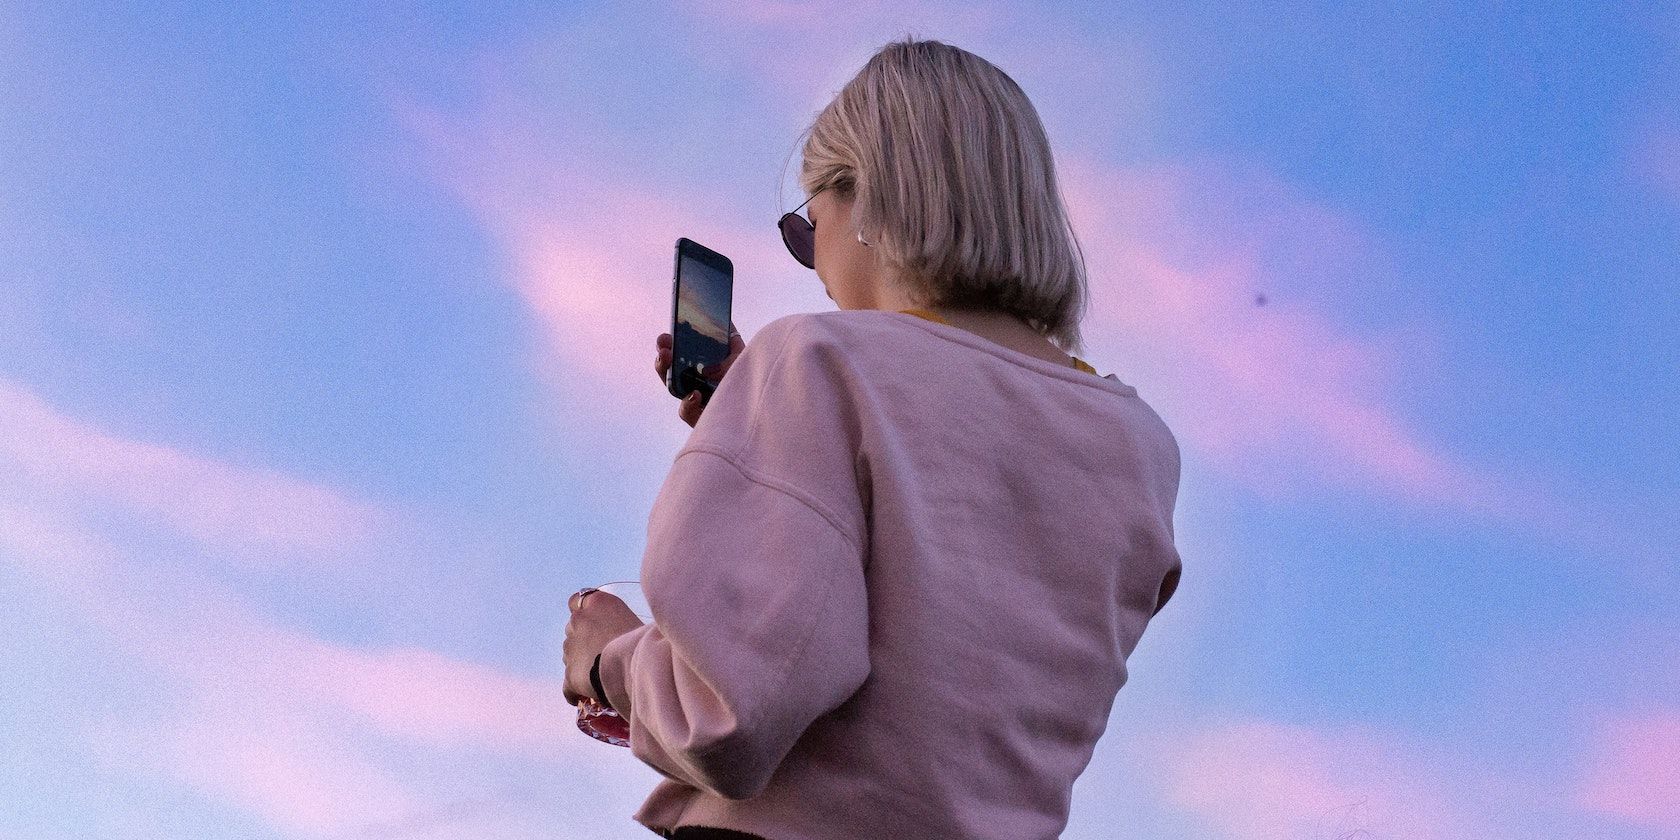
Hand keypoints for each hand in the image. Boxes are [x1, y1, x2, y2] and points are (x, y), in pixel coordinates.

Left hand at [563, 590, 646, 706]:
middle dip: (583, 638)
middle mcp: (579, 621)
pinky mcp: (569, 673)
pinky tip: (583, 695)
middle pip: (573, 627)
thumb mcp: (632, 617)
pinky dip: (574, 690)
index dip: (582, 611)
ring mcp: (571, 647)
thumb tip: (618, 628)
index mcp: (596, 603)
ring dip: (580, 660)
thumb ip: (616, 618)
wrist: (636, 666)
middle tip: (602, 649)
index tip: (592, 621)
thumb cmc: (645, 640)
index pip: (576, 600)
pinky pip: (568, 685)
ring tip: (599, 672)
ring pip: (570, 654)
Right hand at [657, 323, 746, 427]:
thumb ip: (732, 342)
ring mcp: (696, 404)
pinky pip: (687, 412)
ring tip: (667, 357)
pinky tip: (694, 394)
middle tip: (662, 346)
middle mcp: (694, 387)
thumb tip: (725, 319)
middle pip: (670, 373)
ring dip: (666, 372)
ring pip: (674, 390)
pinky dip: (688, 403)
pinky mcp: (700, 420)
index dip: (669, 347)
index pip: (678, 358)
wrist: (764, 407)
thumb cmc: (750, 385)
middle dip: (662, 358)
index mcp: (700, 372)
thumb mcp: (742, 360)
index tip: (665, 336)